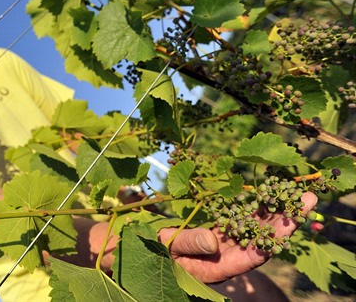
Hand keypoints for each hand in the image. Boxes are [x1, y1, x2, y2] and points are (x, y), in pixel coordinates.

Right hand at [159, 192, 317, 282]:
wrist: (152, 251)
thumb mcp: (168, 249)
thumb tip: (213, 238)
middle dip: (285, 221)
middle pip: (263, 240)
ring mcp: (228, 243)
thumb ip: (189, 243)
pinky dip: (256, 206)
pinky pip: (244, 218)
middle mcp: (229, 257)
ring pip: (257, 227)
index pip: (251, 256)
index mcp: (218, 268)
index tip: (289, 225)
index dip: (271, 240)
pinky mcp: (223, 231)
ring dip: (276, 211)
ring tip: (297, 193)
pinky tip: (269, 192)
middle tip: (306, 201)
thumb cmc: (159, 254)